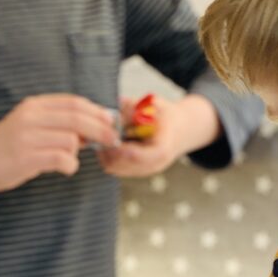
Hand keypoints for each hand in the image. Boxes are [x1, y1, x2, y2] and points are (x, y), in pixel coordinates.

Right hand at [0, 94, 118, 203]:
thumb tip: (94, 126)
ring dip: (78, 151)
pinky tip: (65, 168)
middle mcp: (31, 118)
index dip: (96, 111)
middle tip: (111, 138)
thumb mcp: (30, 123)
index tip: (110, 120)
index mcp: (34, 106)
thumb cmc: (9, 144)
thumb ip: (58, 121)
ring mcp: (27, 138)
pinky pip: (61, 159)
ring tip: (69, 158)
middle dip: (100, 128)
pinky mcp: (25, 158)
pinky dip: (70, 165)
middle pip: (77, 118)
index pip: (73, 102)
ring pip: (71, 139)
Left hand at [97, 93, 220, 177]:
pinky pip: (115, 167)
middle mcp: (154, 165)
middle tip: (99, 131)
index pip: (134, 156)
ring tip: (104, 133)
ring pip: (114, 167)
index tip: (107, 130)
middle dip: (107, 147)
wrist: (179, 127)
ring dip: (105, 151)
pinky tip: (110, 139)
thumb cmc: (164, 114)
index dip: (117, 145)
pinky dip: (108, 154)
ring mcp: (145, 171)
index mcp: (162, 148)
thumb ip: (130, 109)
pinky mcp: (136, 172)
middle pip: (120, 164)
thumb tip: (108, 115)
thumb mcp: (150, 105)